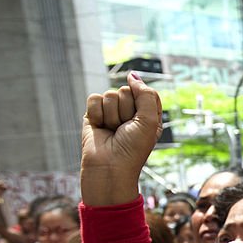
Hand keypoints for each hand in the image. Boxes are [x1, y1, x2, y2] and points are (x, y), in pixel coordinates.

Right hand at [80, 73, 162, 206]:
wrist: (109, 168)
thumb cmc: (133, 149)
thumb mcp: (149, 121)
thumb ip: (145, 94)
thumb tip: (131, 75)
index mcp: (147, 113)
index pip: (145, 91)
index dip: (142, 104)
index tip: (141, 121)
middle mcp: (129, 111)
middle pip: (126, 91)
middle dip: (126, 111)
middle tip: (124, 130)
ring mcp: (110, 112)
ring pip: (109, 94)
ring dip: (112, 115)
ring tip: (113, 132)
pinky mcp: (93, 115)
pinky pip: (94, 99)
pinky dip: (97, 114)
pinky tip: (100, 128)